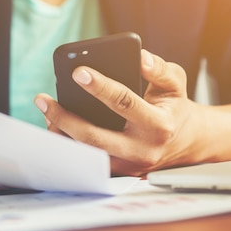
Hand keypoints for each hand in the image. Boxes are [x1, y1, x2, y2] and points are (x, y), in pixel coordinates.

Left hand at [34, 50, 230, 175]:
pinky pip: (87, 161)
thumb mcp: (176, 83)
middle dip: (64, 118)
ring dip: (61, 134)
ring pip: (86, 155)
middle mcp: (142, 150)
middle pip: (95, 138)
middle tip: (43, 99)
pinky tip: (54, 127)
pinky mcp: (118, 173)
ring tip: (45, 111)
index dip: (100, 87)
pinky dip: (69, 144)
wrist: (187, 142)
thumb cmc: (174, 107)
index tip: (78, 72)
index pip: (124, 103)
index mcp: (158, 125)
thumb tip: (140, 57)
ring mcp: (128, 166)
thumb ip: (159, 69)